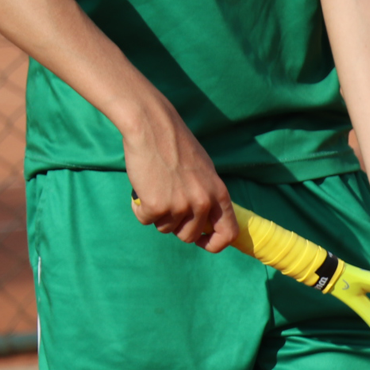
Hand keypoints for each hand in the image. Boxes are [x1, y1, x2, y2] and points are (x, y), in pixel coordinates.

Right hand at [123, 102, 236, 252]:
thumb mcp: (204, 171)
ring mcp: (180, 206)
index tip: (201, 241)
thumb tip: (207, 222)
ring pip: (165, 228)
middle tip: (167, 204)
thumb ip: (208, 196)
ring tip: (155, 187)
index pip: (228, 234)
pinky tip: (142, 186)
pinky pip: (146, 220)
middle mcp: (203, 203)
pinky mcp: (157, 206)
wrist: (152, 126)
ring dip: (157, 214)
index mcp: (219, 194)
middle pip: (189, 236)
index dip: (214, 243)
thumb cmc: (176, 145)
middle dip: (176, 226)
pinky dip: (140, 208)